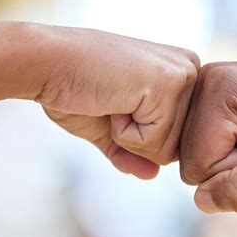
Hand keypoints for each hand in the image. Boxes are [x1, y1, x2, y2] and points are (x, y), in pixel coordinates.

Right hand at [36, 25, 198, 178]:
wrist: (47, 61)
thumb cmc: (77, 87)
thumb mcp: (111, 127)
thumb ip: (135, 152)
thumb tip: (152, 175)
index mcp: (181, 74)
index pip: (177, 136)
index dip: (139, 134)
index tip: (117, 101)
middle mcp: (190, 70)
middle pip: (176, 146)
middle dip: (135, 138)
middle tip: (113, 101)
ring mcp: (182, 76)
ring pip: (166, 149)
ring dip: (129, 135)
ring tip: (113, 99)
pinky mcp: (169, 85)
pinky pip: (154, 141)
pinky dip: (124, 132)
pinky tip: (113, 100)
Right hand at [179, 61, 236, 212]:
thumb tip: (200, 201)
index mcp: (217, 89)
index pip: (197, 167)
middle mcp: (204, 81)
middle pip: (192, 159)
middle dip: (233, 165)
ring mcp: (208, 87)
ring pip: (198, 153)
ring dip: (233, 157)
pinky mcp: (216, 96)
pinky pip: (207, 142)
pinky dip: (232, 148)